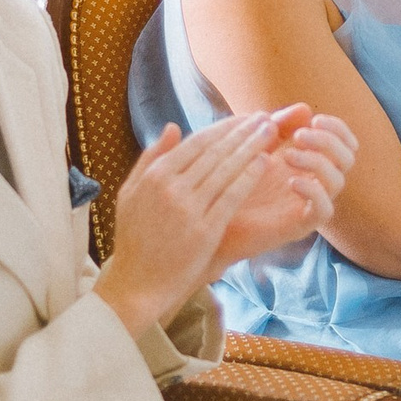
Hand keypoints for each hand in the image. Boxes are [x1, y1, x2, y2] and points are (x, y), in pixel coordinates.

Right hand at [93, 110, 342, 334]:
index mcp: (155, 176)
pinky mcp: (205, 230)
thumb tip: (172, 127)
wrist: (137, 283)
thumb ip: (150, 158)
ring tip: (271, 132)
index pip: (196, 142)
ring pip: (226, 169)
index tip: (243, 119)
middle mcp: (171, 187)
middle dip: (243, 132)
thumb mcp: (130, 193)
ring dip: (251, 147)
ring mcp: (188, 209)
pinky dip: (248, 176)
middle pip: (215, 151)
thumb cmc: (134, 239)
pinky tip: (264, 162)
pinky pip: (231, 196)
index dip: (224, 128)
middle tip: (265, 117)